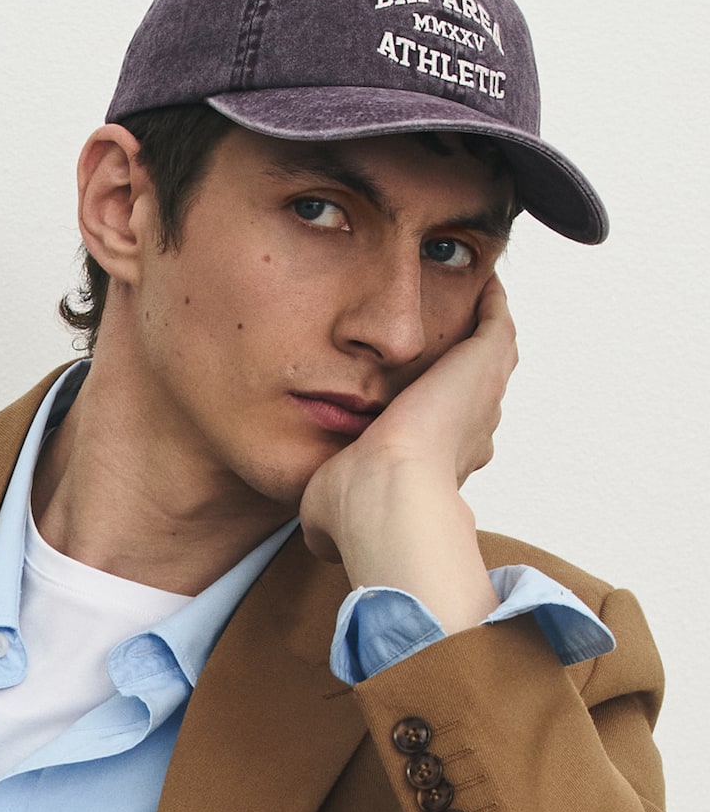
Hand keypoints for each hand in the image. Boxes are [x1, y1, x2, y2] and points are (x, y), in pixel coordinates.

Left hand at [300, 274, 517, 634]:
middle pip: (475, 395)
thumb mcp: (332, 513)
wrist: (386, 497)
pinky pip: (495, 317)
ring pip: (492, 356)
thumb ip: (329, 515)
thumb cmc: (355, 515)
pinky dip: (489, 296)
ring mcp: (482, 397)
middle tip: (450, 341)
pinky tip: (477, 274)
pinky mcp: (482, 361)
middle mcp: (471, 433)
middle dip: (464, 372)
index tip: (416, 402)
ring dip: (481, 329)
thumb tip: (316, 537)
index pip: (444, 437)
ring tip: (469, 298)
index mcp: (438, 466)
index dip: (433, 419)